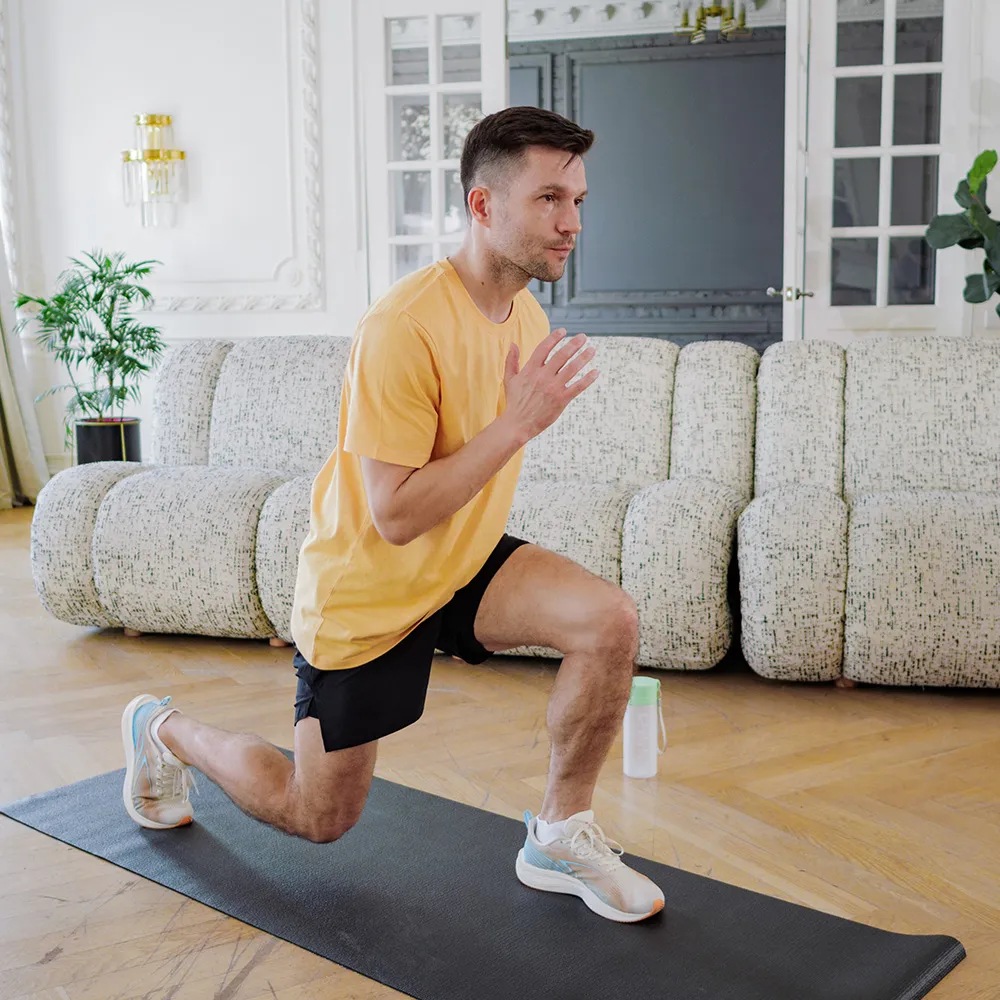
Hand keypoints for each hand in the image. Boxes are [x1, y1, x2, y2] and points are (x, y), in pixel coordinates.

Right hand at [501, 328, 598, 442]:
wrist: (518, 424)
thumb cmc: (514, 402)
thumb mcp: (509, 380)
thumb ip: (511, 361)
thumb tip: (513, 344)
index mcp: (530, 370)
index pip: (544, 348)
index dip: (554, 338)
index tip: (563, 331)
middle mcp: (543, 376)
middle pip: (562, 355)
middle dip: (574, 344)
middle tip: (584, 337)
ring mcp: (553, 388)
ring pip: (572, 368)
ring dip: (584, 358)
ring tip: (592, 350)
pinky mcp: (561, 400)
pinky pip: (578, 387)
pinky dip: (588, 379)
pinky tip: (596, 372)